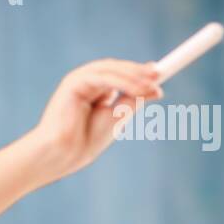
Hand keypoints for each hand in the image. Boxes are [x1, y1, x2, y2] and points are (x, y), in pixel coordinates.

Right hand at [28, 59, 161, 181]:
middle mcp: (86, 82)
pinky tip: (138, 89)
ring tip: (152, 84)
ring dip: (133, 75)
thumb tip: (156, 89)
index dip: (138, 72)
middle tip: (159, 74)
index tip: (158, 73)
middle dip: (138, 71)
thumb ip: (133, 102)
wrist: (64, 155)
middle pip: (115, 68)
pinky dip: (122, 82)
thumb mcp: (117, 118)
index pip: (119, 75)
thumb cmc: (85, 141)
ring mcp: (78, 80)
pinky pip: (102, 78)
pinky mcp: (73, 83)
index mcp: (95, 90)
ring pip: (110, 70)